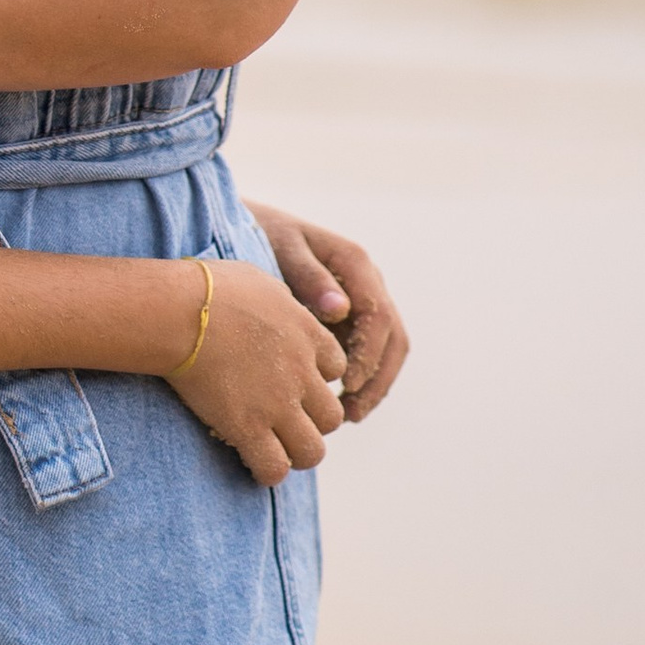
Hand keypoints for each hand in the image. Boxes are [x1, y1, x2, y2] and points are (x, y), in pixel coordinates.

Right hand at [167, 262, 347, 484]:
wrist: (180, 311)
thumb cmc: (210, 288)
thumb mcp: (261, 282)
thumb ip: (280, 302)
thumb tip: (273, 306)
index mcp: (308, 335)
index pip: (336, 368)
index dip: (315, 377)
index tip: (292, 378)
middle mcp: (302, 373)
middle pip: (331, 416)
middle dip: (311, 422)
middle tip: (285, 420)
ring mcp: (278, 404)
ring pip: (312, 451)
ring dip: (296, 453)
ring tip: (275, 449)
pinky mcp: (247, 427)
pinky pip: (274, 467)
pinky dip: (268, 471)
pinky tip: (253, 463)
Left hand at [243, 202, 408, 422]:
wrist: (252, 227)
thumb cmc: (262, 234)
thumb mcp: (281, 248)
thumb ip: (308, 277)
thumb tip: (341, 309)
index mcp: (355, 263)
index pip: (378, 315)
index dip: (367, 354)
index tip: (344, 384)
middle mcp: (367, 282)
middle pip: (392, 338)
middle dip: (376, 379)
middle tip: (350, 413)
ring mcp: (363, 301)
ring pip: (386, 351)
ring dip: (372, 386)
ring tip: (346, 416)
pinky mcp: (351, 319)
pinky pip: (366, 354)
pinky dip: (360, 381)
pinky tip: (336, 405)